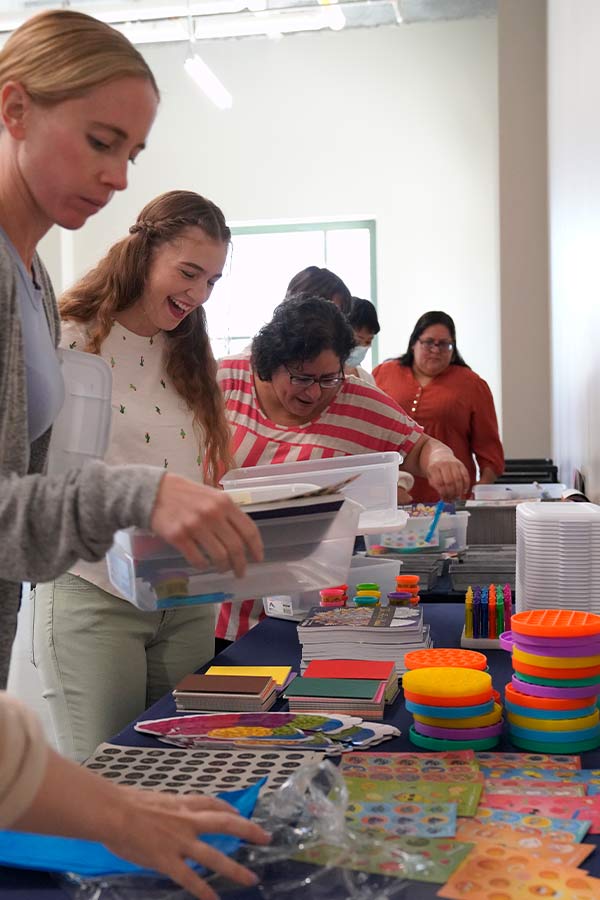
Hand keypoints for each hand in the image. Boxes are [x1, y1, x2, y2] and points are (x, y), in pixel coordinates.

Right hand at [105, 789, 270, 899]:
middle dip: (248, 829)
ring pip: (214, 855)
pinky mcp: (167, 860)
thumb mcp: (156, 800)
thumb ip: (169, 810)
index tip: (239, 814)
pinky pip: (190, 879)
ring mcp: (180, 842)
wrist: (114, 812)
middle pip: (225, 823)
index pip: (213, 803)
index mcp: (183, 803)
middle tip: (266, 837)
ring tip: (251, 879)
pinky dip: (204, 890)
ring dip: (234, 868)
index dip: (229, 809)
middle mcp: (187, 820)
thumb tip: (171, 818)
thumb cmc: (128, 803)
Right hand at [151, 474, 262, 576]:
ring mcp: (195, 526)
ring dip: (223, 567)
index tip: (258, 559)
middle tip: (240, 572)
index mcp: (224, 502)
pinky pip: (197, 560)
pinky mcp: (178, 537)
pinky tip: (204, 564)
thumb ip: (227, 513)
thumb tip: (243, 538)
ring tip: (222, 568)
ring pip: (219, 557)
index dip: (256, 548)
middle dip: (241, 564)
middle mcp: (212, 514)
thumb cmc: (186, 494)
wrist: (154, 491)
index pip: (248, 530)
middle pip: (235, 547)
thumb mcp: (211, 496)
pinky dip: (203, 566)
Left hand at [426, 456, 469, 500]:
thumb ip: (436, 487)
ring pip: (458, 479)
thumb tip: (444, 498)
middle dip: (452, 493)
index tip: (445, 499)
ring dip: (459, 491)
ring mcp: (453, 463)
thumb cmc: (435, 469)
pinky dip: (466, 485)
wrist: (440, 455)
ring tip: (458, 497)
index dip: (443, 493)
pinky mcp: (461, 464)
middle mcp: (444, 464)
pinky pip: (465, 476)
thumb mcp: (431, 477)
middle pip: (449, 481)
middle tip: (452, 500)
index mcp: (433, 467)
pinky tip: (464, 491)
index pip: (439, 482)